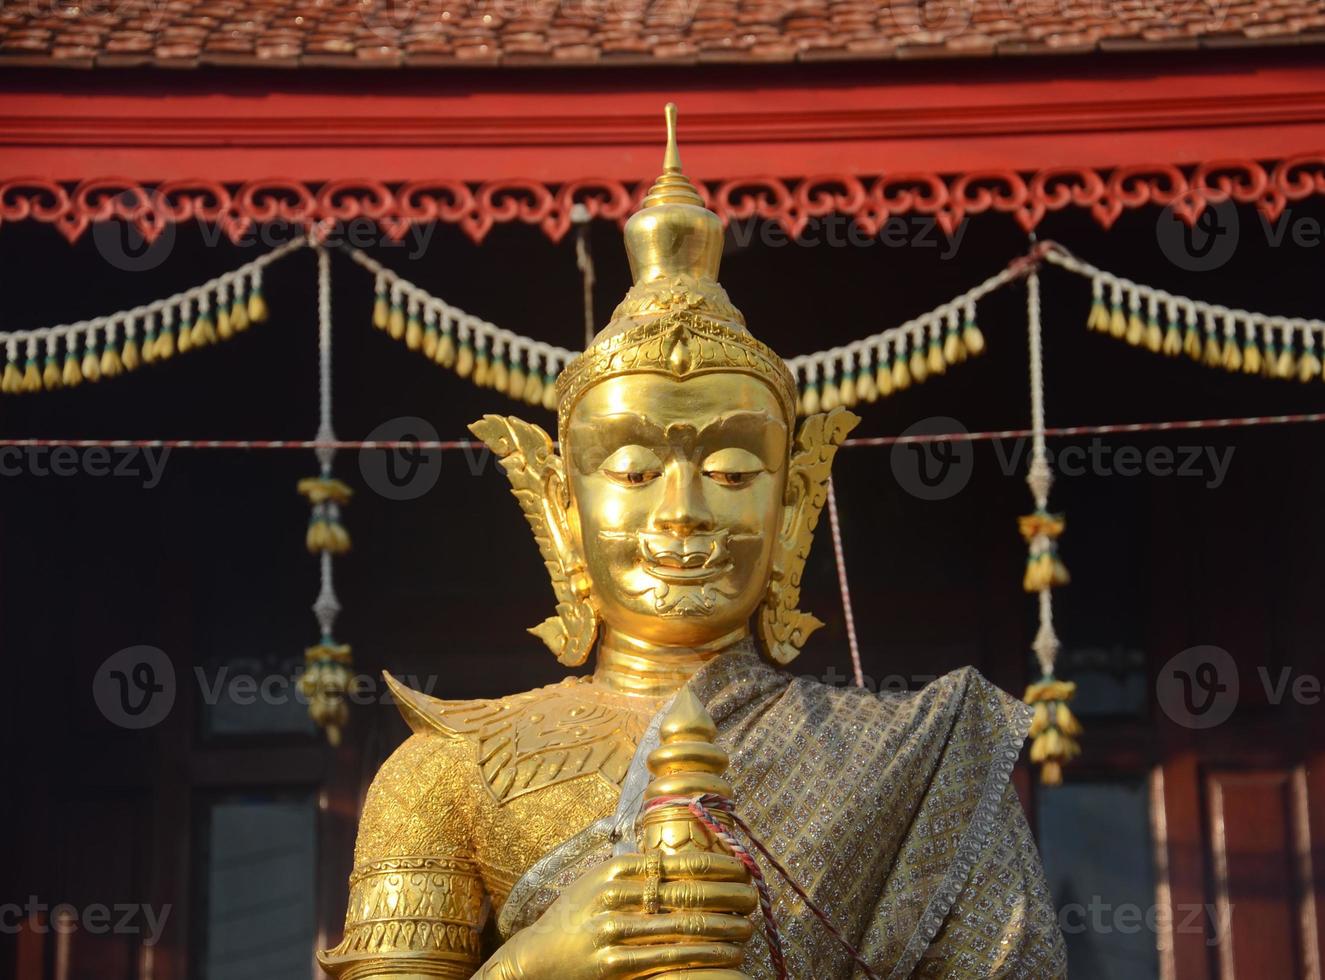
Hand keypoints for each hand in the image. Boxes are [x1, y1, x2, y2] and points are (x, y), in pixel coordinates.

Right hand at [476, 851, 756, 979]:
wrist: (535, 959)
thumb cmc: (573, 918)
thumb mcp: (596, 883)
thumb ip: (632, 870)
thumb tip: (672, 859)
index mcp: (613, 871)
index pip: (674, 862)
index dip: (712, 865)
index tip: (740, 868)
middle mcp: (612, 895)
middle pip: (683, 891)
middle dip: (725, 893)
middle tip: (752, 896)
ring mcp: (612, 930)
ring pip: (680, 926)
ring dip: (721, 927)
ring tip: (746, 926)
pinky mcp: (614, 963)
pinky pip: (669, 958)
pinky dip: (703, 955)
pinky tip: (726, 955)